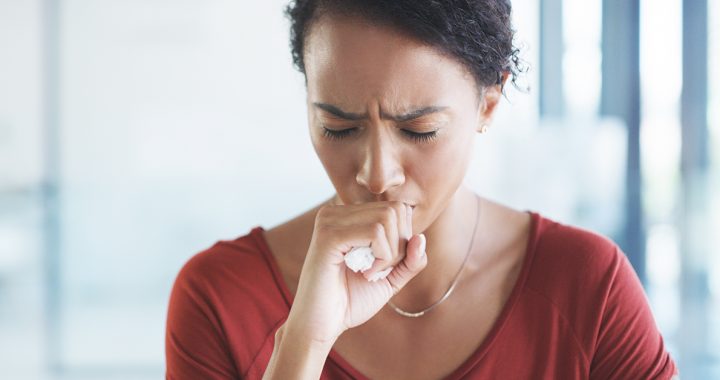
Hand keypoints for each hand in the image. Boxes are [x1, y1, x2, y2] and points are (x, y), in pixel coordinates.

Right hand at [284, 200, 427, 346]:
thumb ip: (410, 260)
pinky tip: (366, 273)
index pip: (396, 208)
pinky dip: (382, 256)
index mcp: (347, 216)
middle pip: (394, 210)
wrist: (320, 326)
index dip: (403, 238)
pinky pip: (375, 232)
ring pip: (387, 218)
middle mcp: (335, 212)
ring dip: (391, 253)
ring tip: (371, 273)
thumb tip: (421, 238)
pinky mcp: (329, 235)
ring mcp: (329, 220)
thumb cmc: (350, 302)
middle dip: (400, 245)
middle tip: (380, 271)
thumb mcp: (390, 279)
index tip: (385, 265)